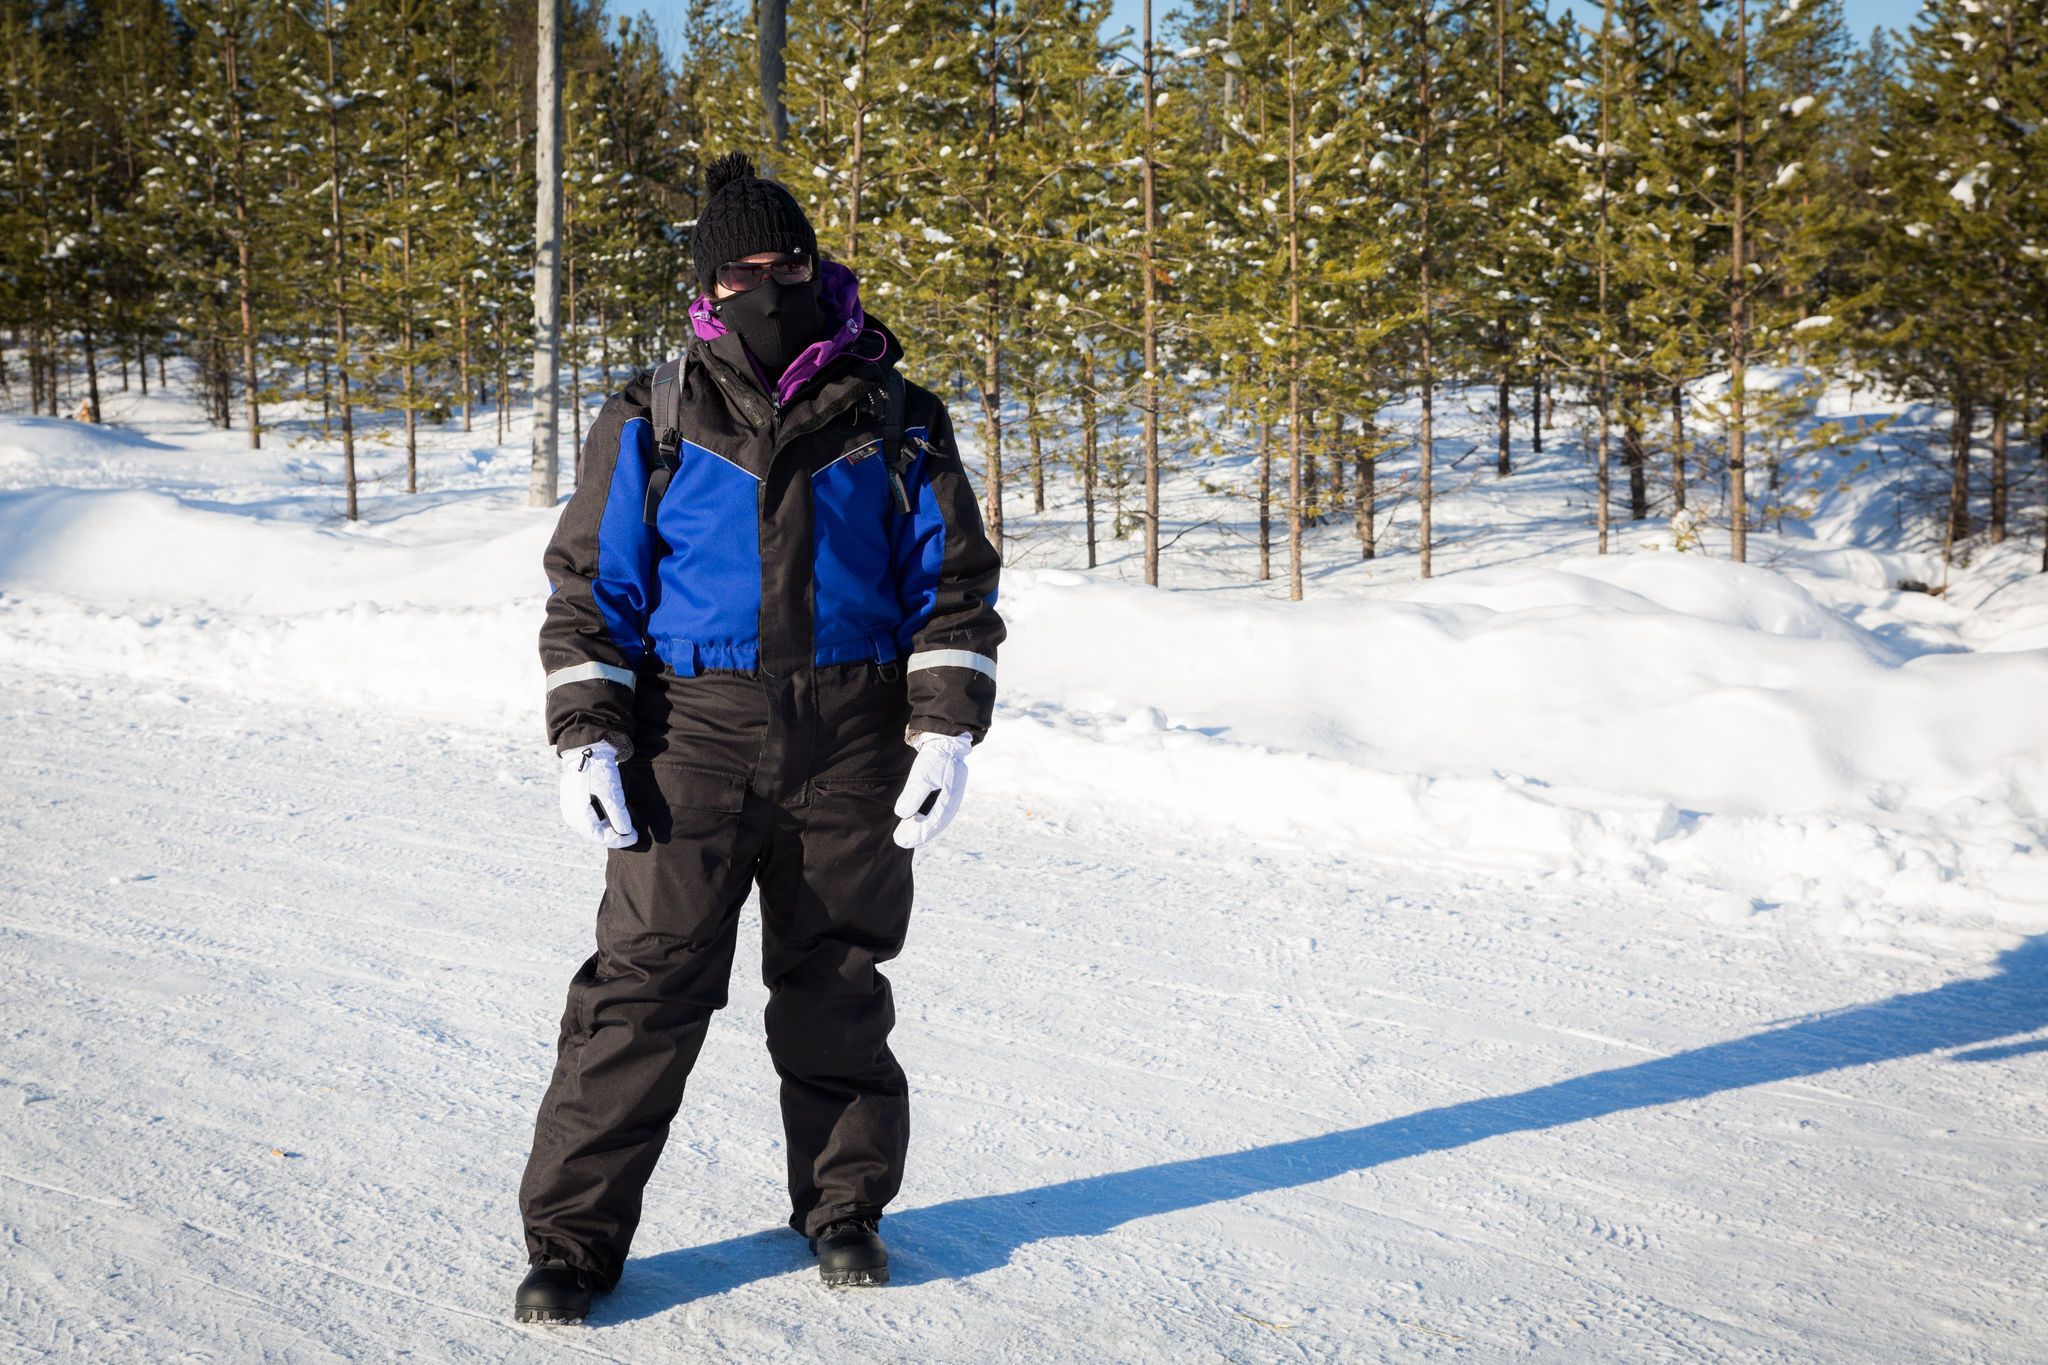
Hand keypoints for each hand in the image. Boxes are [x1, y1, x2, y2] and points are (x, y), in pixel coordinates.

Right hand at [559, 741, 637, 848]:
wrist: (586, 747)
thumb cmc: (599, 770)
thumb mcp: (612, 793)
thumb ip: (618, 815)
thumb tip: (626, 833)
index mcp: (578, 815)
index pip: (600, 836)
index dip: (619, 839)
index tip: (635, 837)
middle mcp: (571, 814)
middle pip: (594, 832)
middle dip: (614, 835)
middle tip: (632, 834)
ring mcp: (570, 807)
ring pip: (591, 825)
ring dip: (608, 827)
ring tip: (624, 826)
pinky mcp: (573, 799)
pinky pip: (588, 816)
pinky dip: (601, 819)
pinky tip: (612, 816)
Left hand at [893, 731, 973, 849]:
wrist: (946, 740)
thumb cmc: (934, 758)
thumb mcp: (922, 776)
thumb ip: (914, 796)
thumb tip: (903, 815)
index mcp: (948, 800)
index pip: (931, 824)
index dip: (916, 835)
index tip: (901, 841)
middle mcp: (952, 802)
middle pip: (934, 824)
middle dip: (917, 834)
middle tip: (900, 841)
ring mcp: (951, 797)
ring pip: (936, 818)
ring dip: (921, 828)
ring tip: (906, 834)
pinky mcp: (948, 791)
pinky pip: (937, 811)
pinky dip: (926, 818)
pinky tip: (916, 820)